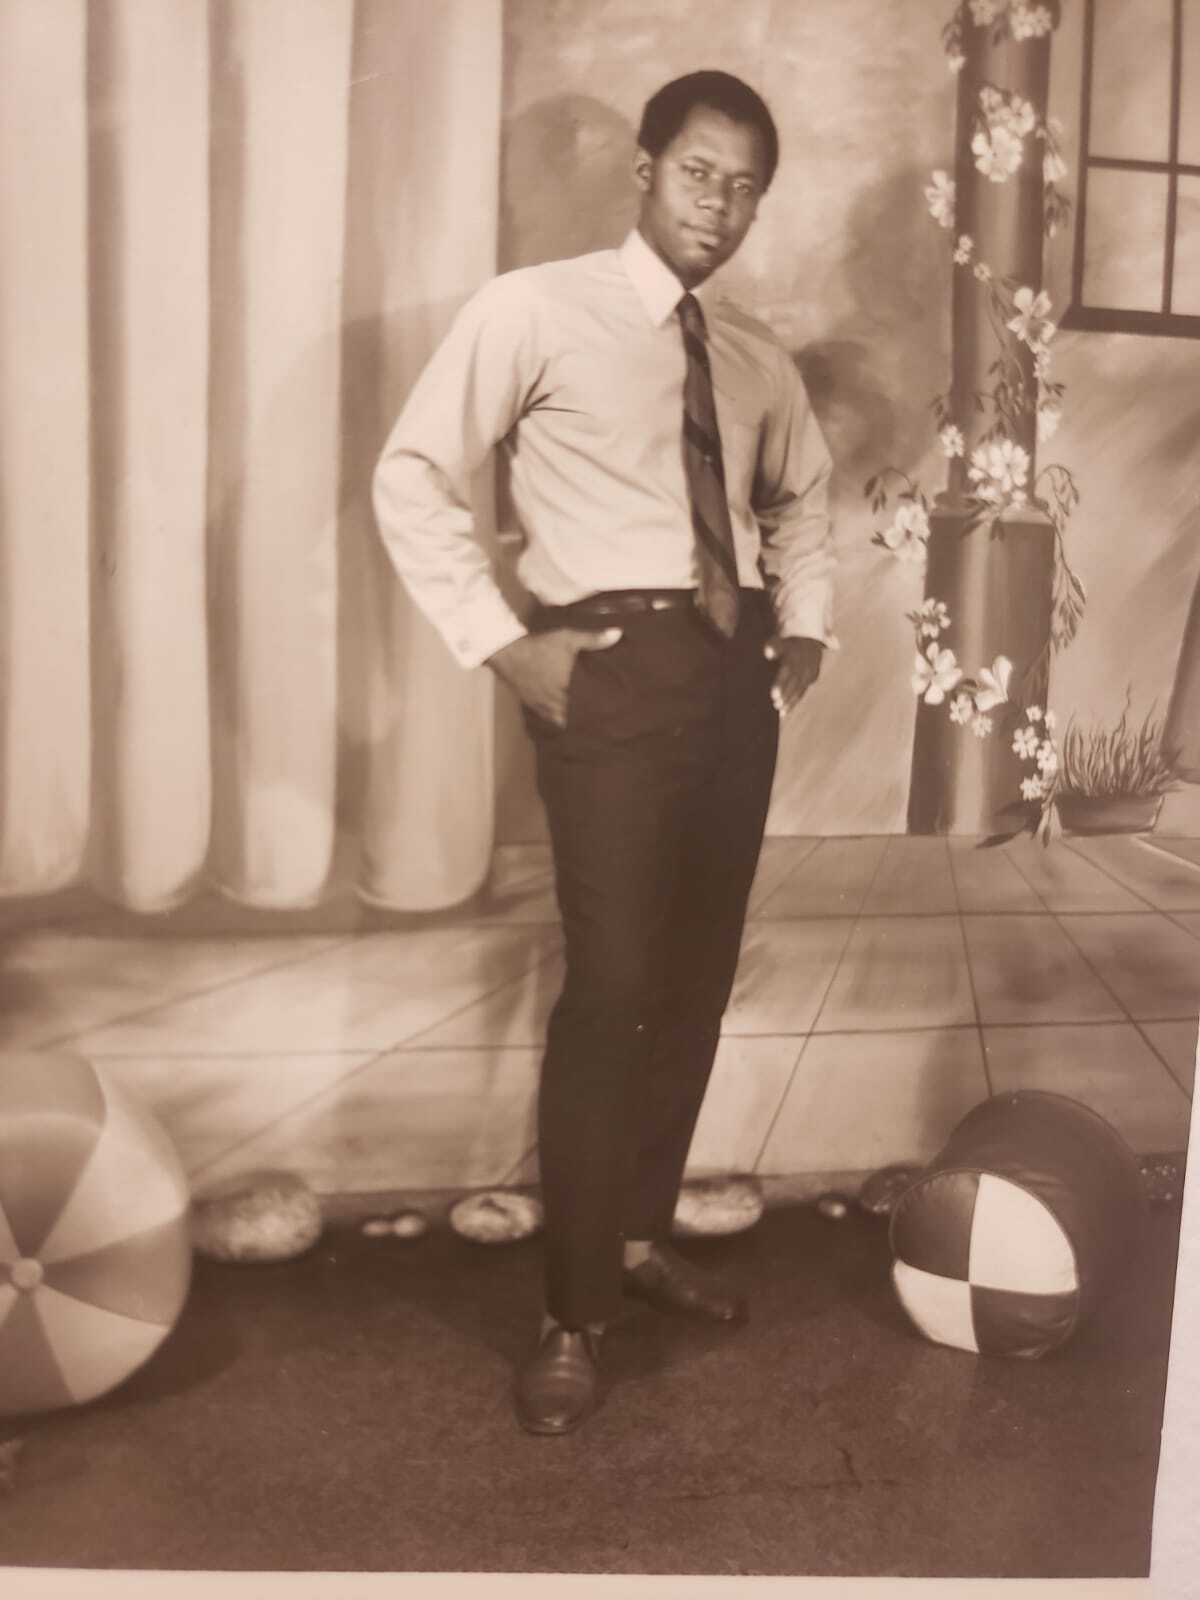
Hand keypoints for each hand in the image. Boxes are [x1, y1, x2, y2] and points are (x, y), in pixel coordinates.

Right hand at [487, 626, 622, 727]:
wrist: (507, 653)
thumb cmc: (539, 645)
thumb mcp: (567, 638)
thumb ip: (593, 639)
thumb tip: (618, 634)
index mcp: (567, 689)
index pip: (588, 707)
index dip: (600, 712)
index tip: (612, 713)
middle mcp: (555, 701)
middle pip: (575, 718)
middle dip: (588, 719)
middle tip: (602, 720)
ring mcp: (542, 705)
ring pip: (561, 720)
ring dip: (572, 721)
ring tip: (585, 723)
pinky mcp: (532, 704)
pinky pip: (548, 718)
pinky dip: (557, 719)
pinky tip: (564, 719)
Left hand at [763, 635, 824, 716]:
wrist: (809, 637)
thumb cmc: (787, 641)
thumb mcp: (780, 640)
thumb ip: (774, 646)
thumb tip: (767, 652)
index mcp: (795, 655)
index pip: (788, 671)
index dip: (781, 684)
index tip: (774, 695)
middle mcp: (804, 664)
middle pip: (794, 682)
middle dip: (785, 695)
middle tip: (776, 705)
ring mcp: (809, 671)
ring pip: (799, 689)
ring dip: (790, 702)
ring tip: (779, 712)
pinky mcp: (812, 677)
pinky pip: (801, 691)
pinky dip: (793, 702)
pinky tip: (784, 712)